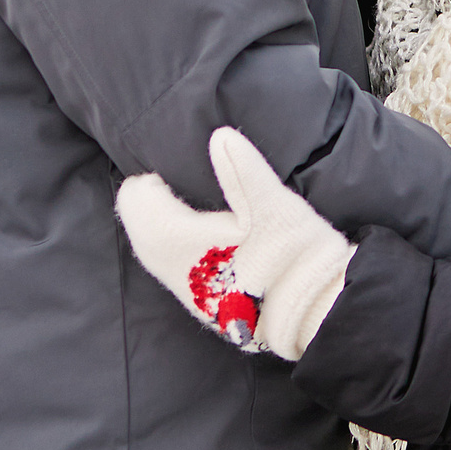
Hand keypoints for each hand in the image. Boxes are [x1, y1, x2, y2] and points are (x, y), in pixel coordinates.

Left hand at [115, 127, 355, 358]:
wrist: (310, 314)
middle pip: (140, 230)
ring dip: (154, 227)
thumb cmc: (292, 256)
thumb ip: (244, 170)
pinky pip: (168, 270)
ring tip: (172, 205)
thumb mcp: (275, 206)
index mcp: (180, 241)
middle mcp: (174, 269)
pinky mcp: (201, 306)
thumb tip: (221, 136)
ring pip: (151, 254)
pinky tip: (188, 239)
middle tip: (162, 182)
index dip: (147, 185)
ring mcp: (187, 292)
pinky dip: (166, 248)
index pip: (140, 205)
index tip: (162, 172)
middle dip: (145, 204)